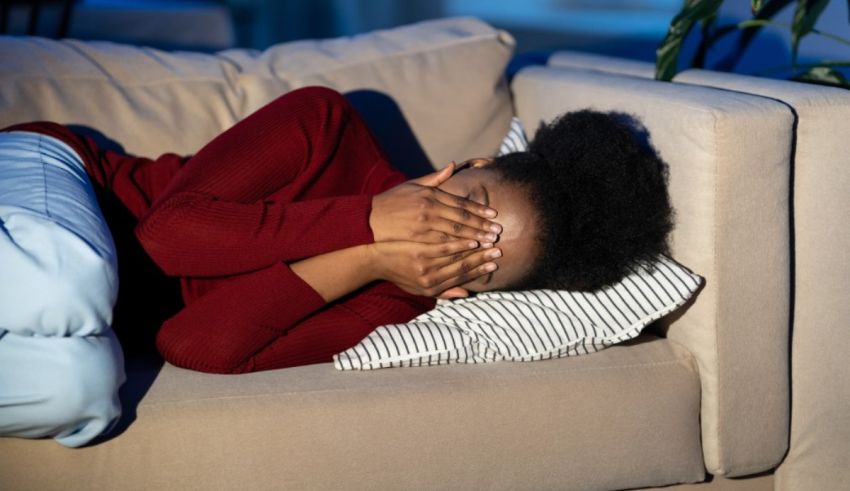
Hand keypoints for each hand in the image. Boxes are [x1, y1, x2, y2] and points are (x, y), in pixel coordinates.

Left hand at [367, 239, 500, 297]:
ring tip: (490, 241)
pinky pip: (443, 247)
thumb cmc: (397, 272)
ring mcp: (425, 264)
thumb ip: (443, 292)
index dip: (479, 270)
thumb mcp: (418, 289)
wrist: (372, 259)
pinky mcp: (418, 251)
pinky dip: (459, 243)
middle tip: (499, 251)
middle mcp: (430, 278)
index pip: (461, 277)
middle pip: (462, 268)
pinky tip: (471, 238)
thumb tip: (466, 295)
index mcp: (432, 286)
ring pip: (456, 258)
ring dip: (476, 250)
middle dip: (483, 259)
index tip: (495, 263)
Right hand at [369, 162, 500, 243]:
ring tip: (490, 242)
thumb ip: (435, 178)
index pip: (460, 202)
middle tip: (498, 231)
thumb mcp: (412, 185)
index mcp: (430, 193)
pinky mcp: (418, 239)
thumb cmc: (392, 202)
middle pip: (462, 217)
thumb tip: (453, 165)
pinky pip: (443, 244)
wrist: (369, 220)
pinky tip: (470, 249)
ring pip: (455, 231)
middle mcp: (429, 207)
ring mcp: (423, 224)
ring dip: (475, 237)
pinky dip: (459, 247)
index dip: (478, 208)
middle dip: (482, 225)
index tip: (494, 214)